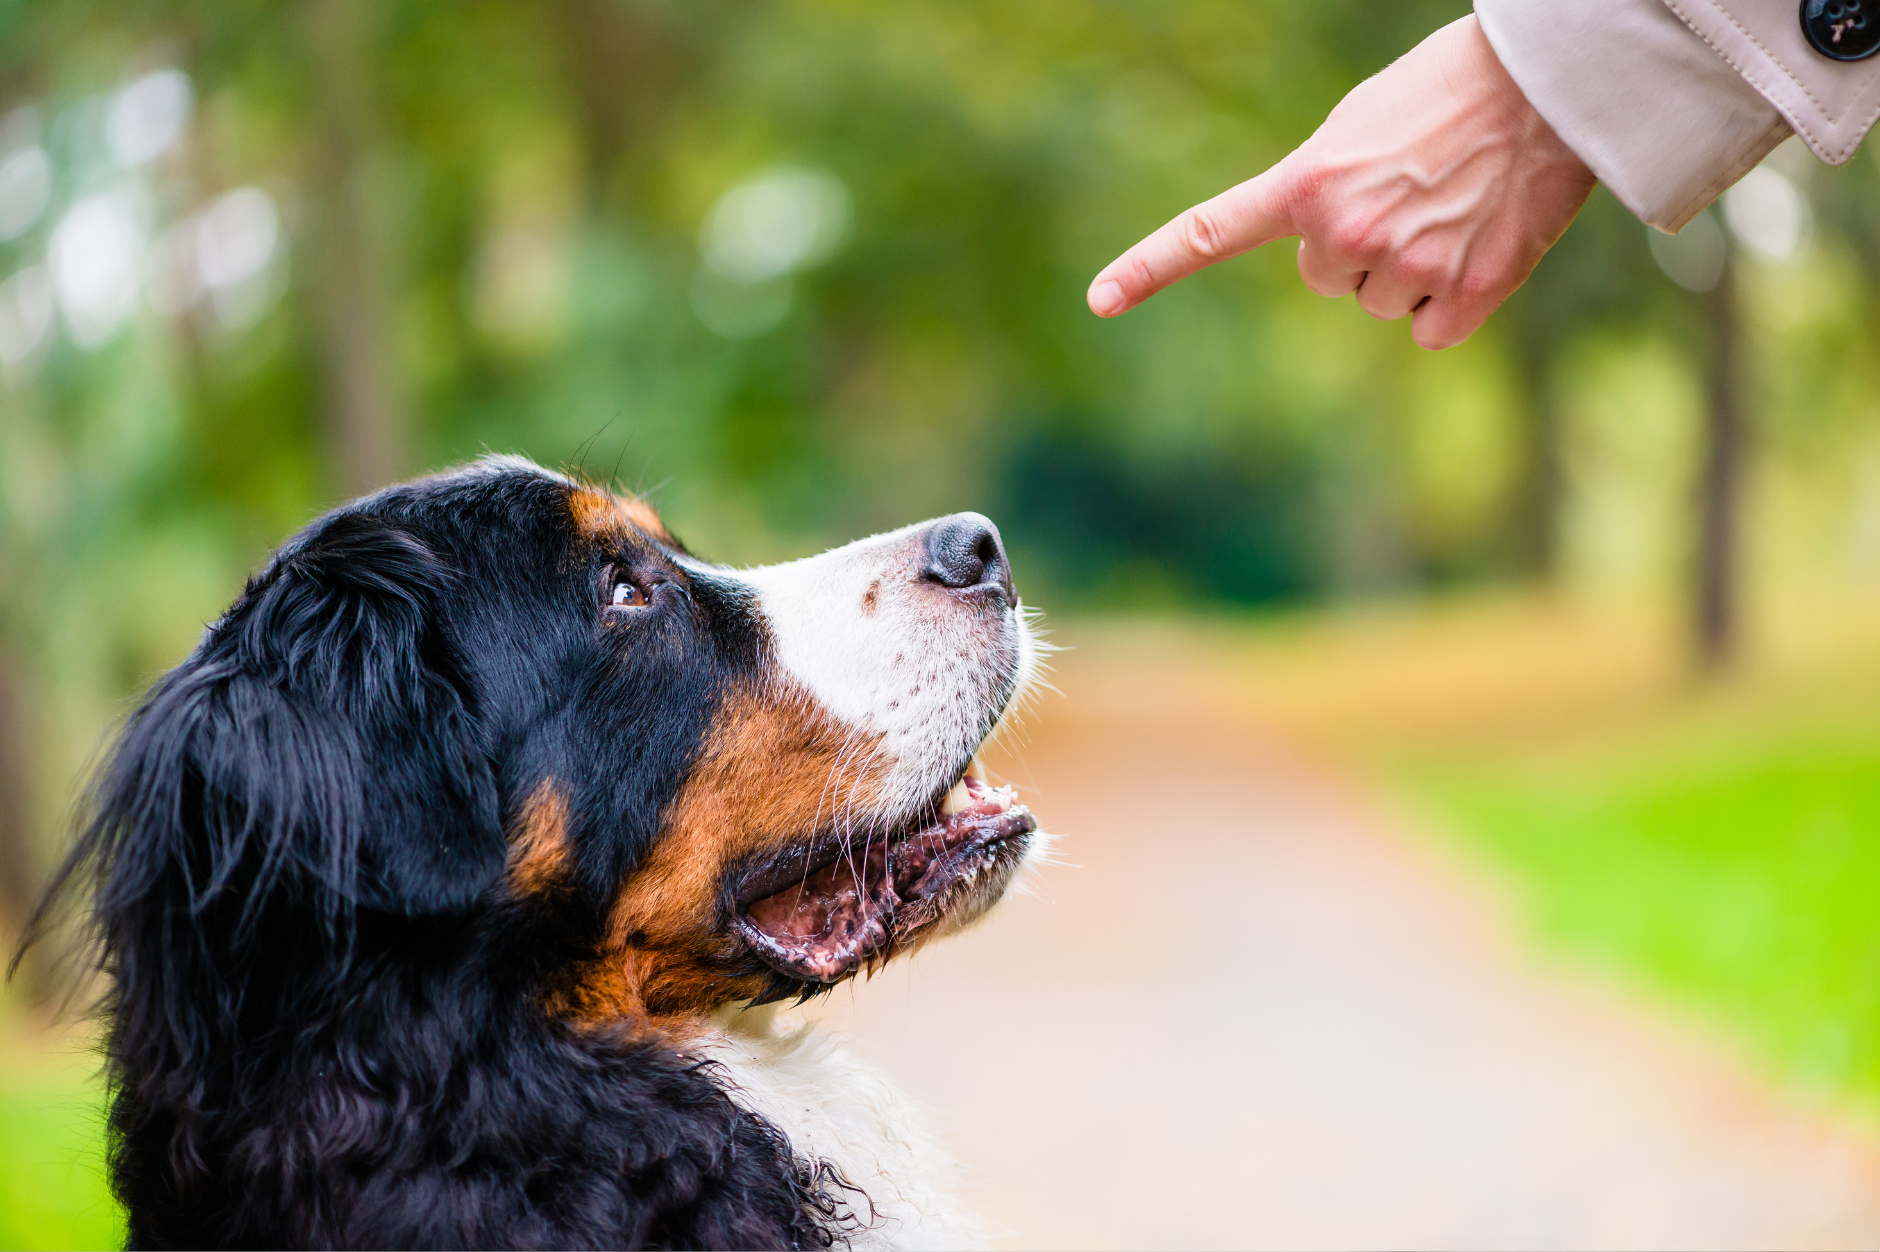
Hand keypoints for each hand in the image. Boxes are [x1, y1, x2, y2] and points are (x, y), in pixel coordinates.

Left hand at [1086, 15, 1596, 349]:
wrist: (1549, 87)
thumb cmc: (1452, 93)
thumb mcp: (1359, 127)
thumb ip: (1322, 189)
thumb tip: (1331, 253)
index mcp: (1309, 183)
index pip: (1212, 230)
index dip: (1150, 269)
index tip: (1099, 300)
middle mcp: (1345, 233)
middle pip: (1328, 279)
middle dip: (1360, 247)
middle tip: (1411, 192)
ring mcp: (1405, 270)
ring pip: (1381, 305)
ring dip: (1410, 272)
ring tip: (1452, 208)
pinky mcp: (1465, 297)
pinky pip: (1432, 332)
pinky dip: (1453, 304)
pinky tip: (1478, 248)